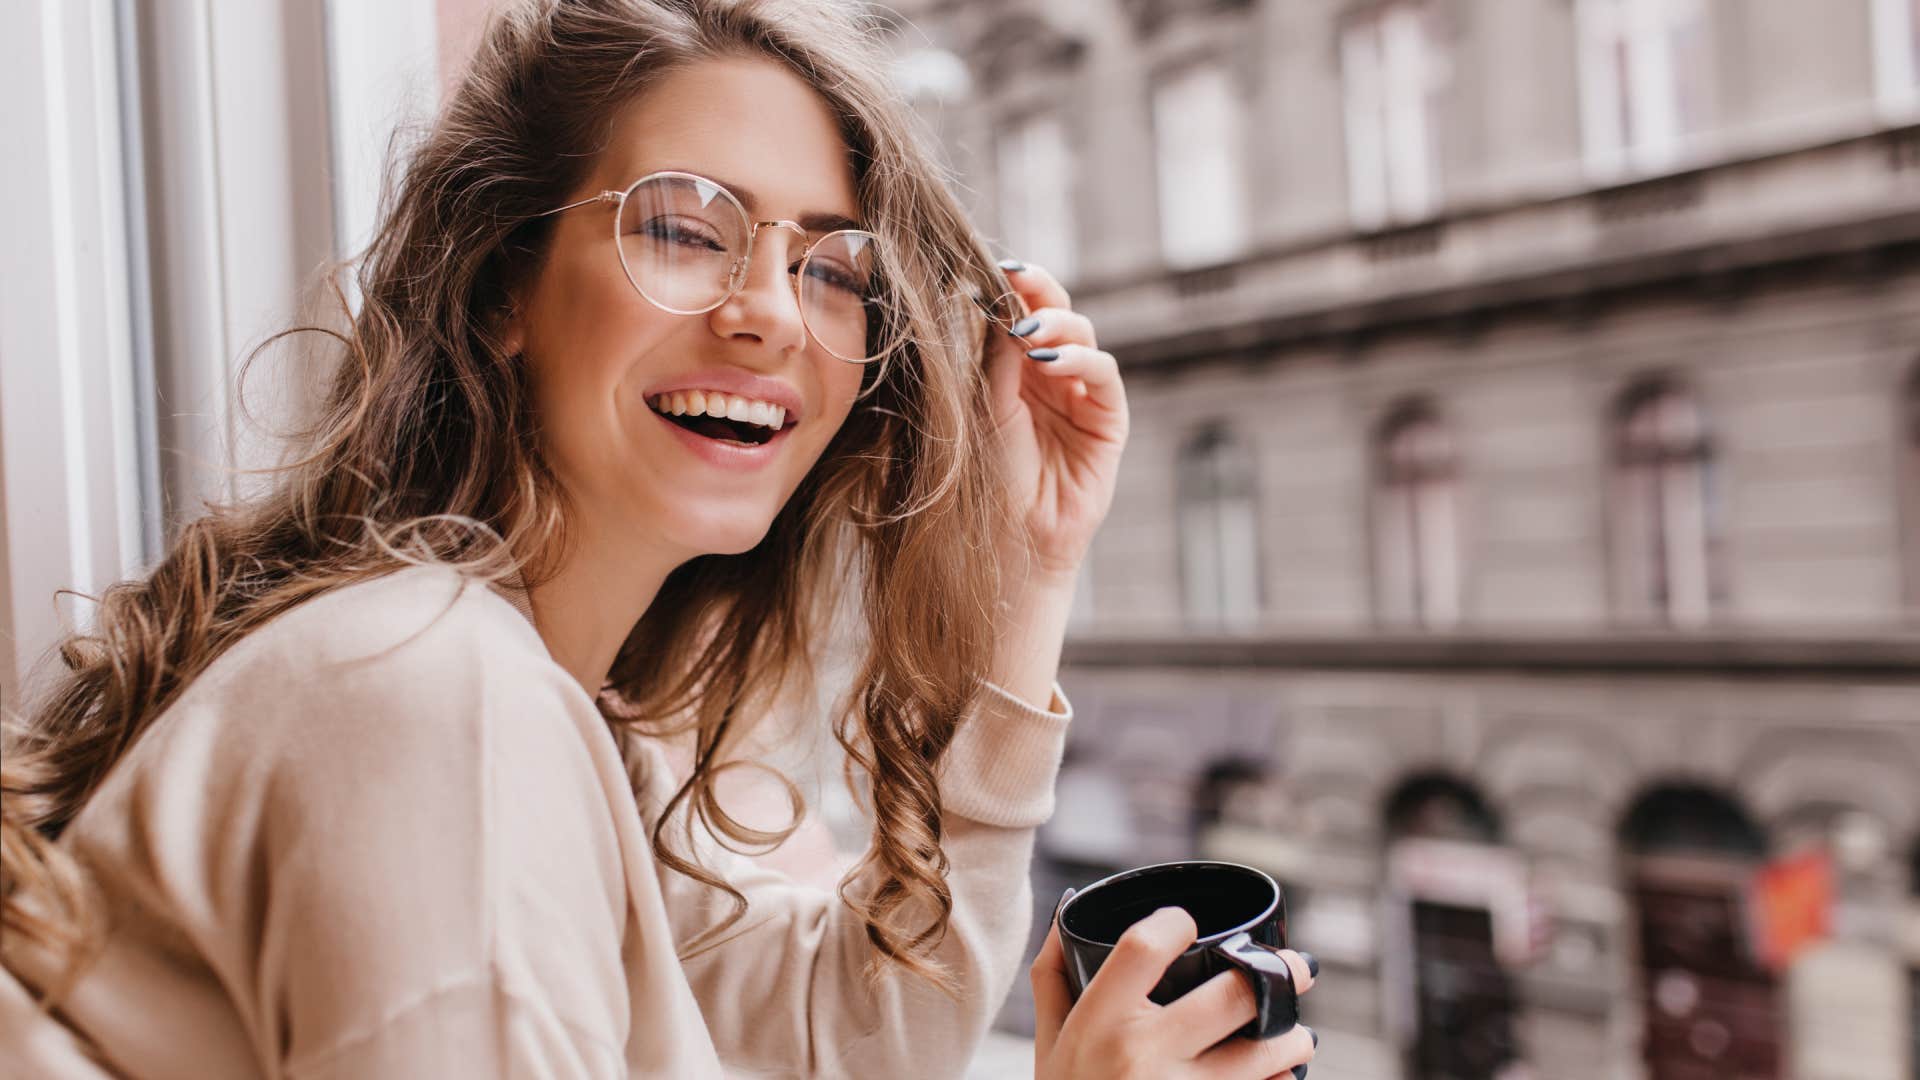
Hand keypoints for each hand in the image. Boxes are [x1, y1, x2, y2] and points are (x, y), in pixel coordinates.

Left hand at [982, 261, 1127, 585]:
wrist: (1011, 539)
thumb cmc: (988, 479)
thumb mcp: (983, 407)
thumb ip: (994, 357)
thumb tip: (998, 303)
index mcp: (1012, 368)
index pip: (1020, 311)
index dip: (1013, 286)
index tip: (995, 267)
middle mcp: (1049, 375)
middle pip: (1056, 312)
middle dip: (1041, 290)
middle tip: (1020, 279)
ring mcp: (1081, 395)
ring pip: (1083, 335)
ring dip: (1058, 324)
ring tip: (1030, 331)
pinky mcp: (1108, 420)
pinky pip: (1104, 375)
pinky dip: (1082, 360)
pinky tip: (1053, 362)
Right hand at [1031, 907, 1319, 1079]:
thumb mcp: (1049, 1045)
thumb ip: (1053, 978)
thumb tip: (1067, 913)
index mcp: (1098, 1024)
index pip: (1144, 947)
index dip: (1174, 922)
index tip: (1188, 926)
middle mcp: (1142, 1058)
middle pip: (1232, 995)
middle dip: (1279, 975)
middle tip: (1296, 969)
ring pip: (1265, 1054)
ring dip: (1293, 1039)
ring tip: (1295, 1036)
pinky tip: (1279, 1078)